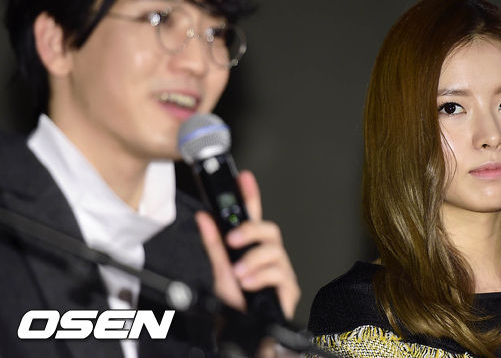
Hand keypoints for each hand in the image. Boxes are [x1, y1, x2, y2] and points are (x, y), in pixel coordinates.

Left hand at [195, 170, 299, 319]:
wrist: (241, 330)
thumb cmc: (234, 302)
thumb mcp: (218, 270)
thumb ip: (213, 243)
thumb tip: (204, 218)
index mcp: (251, 247)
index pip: (253, 214)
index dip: (251, 194)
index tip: (245, 178)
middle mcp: (269, 255)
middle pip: (270, 230)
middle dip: (251, 231)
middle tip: (233, 239)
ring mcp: (281, 270)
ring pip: (275, 252)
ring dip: (253, 261)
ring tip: (238, 276)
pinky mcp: (289, 287)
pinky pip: (280, 273)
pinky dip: (261, 277)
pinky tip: (249, 284)